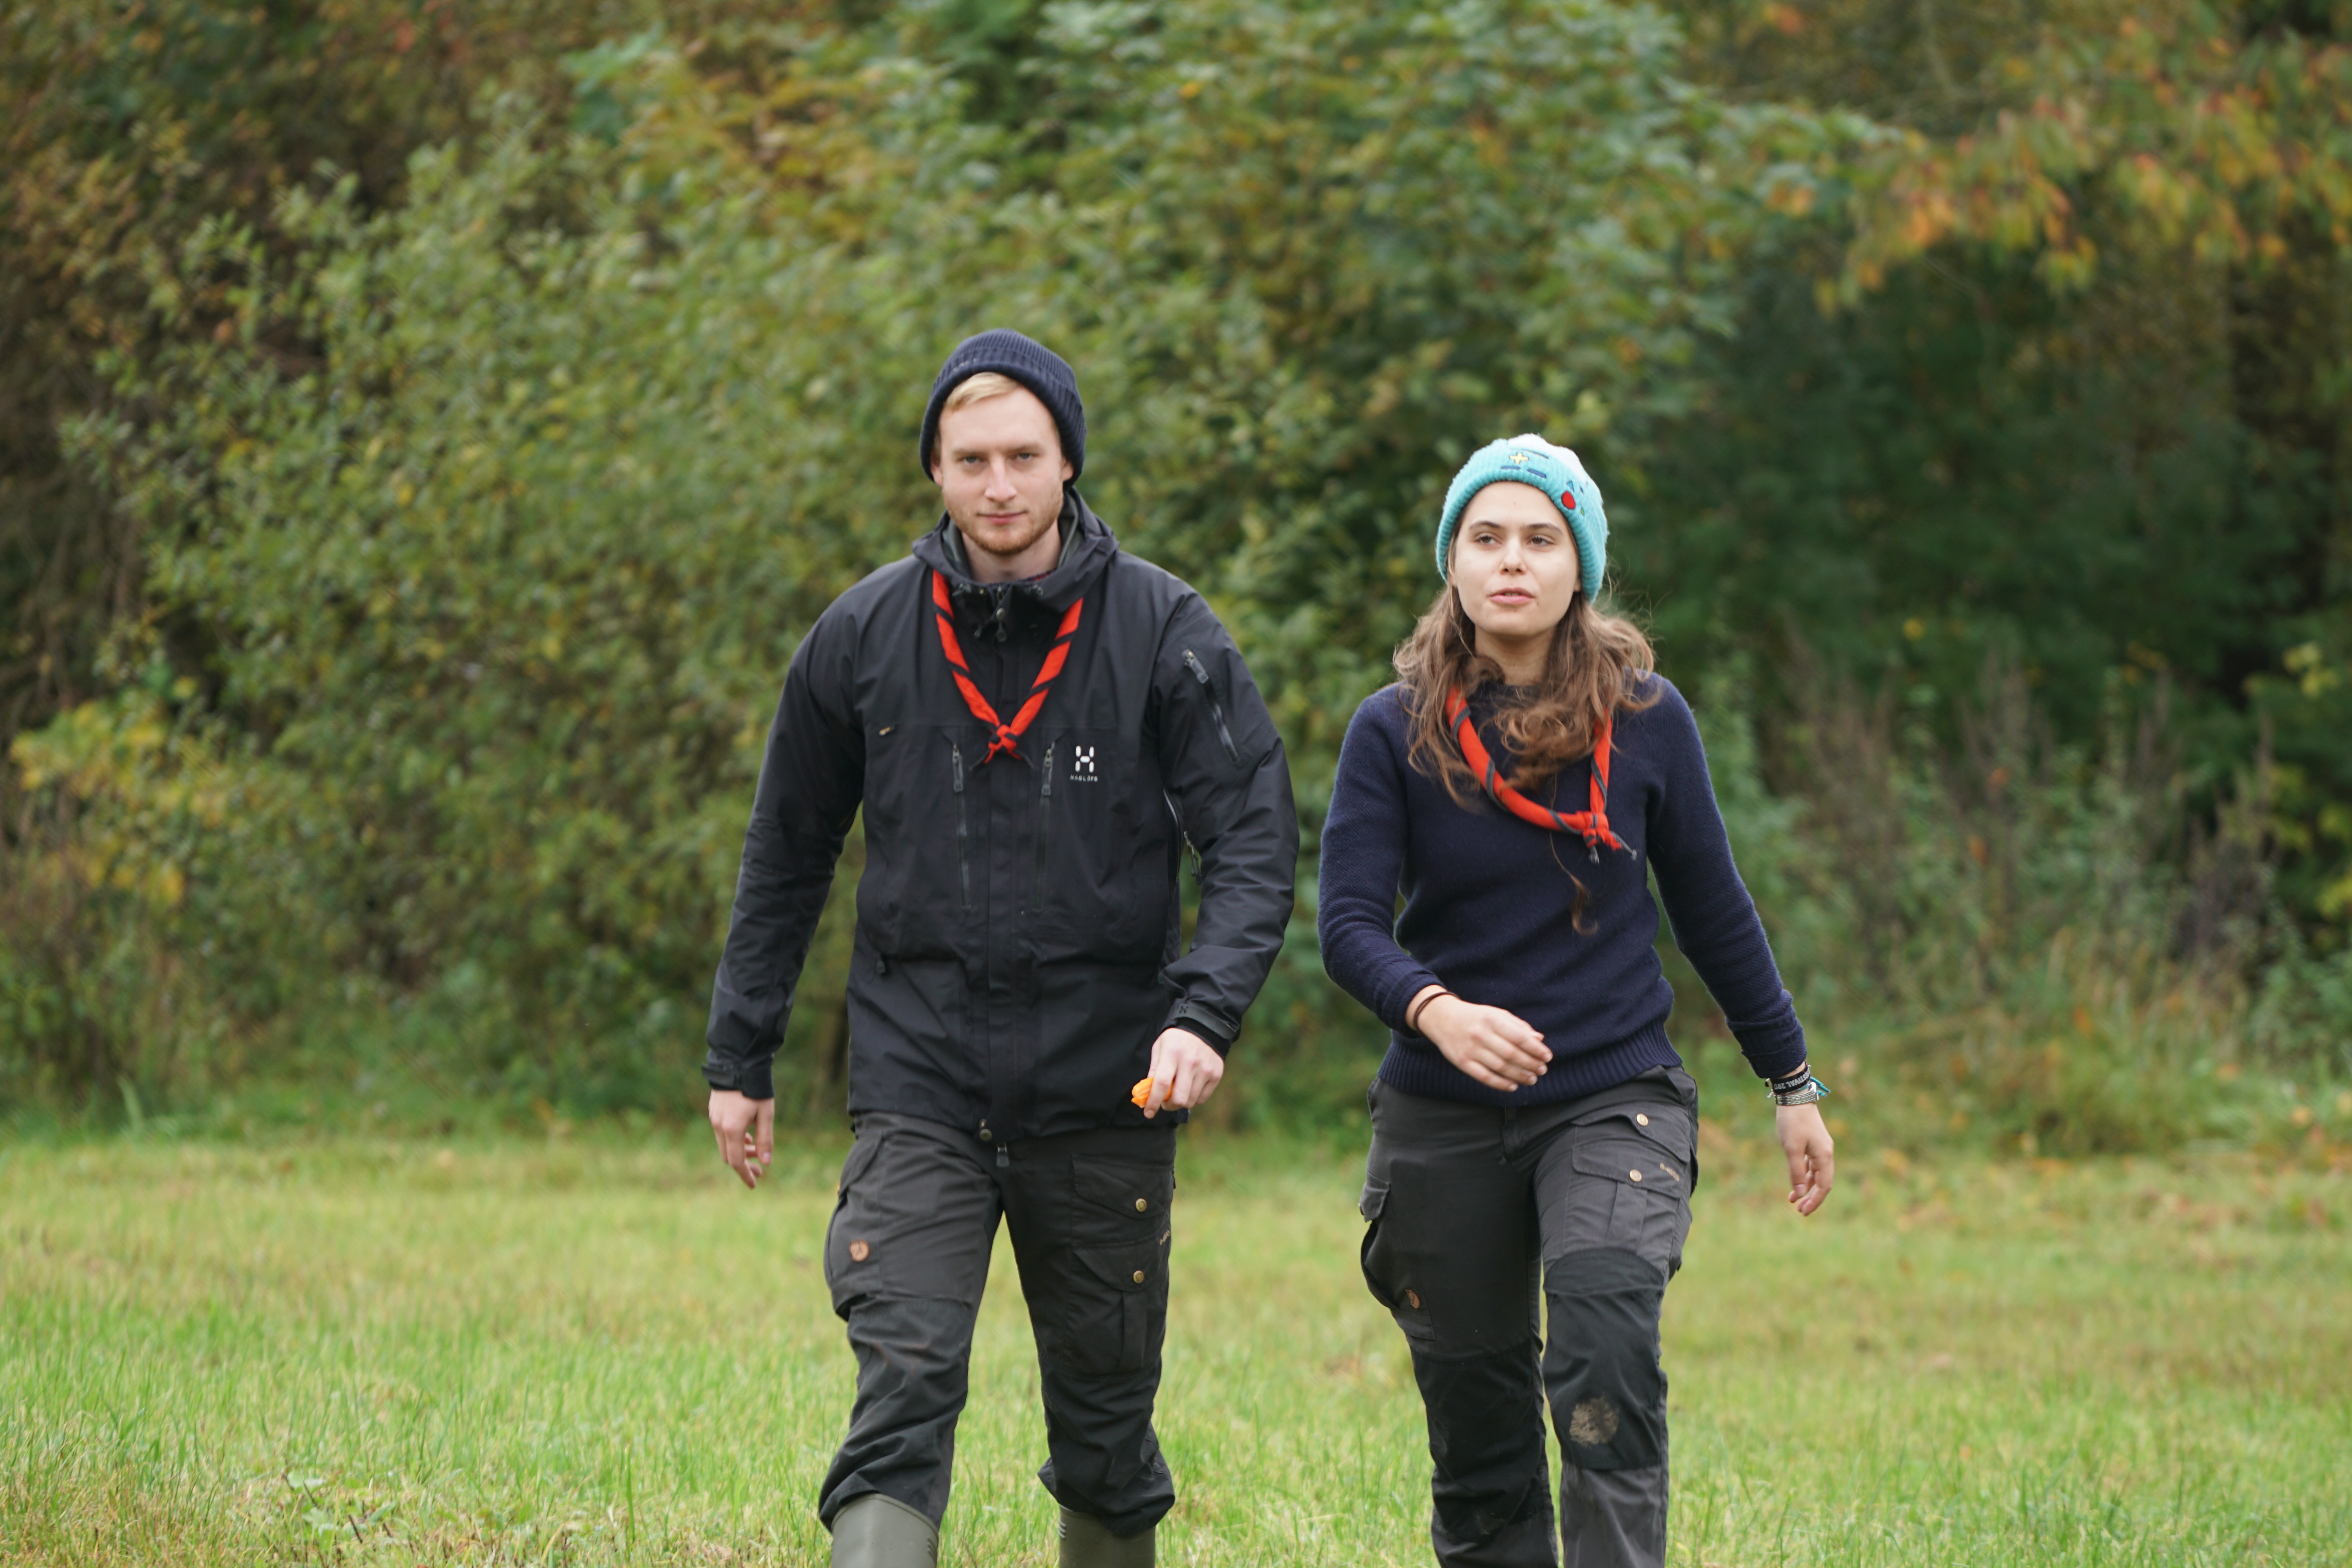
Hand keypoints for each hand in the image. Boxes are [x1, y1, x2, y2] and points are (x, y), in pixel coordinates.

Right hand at [709, 1089, 775, 1189]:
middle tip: (760, 1169)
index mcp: (732, 1129)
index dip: (746, 1174)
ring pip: (724, 1144)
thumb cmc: (756, 1088)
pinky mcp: (713, 1110)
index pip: (736, 1162)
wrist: (738, 1063)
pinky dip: (733, 1139)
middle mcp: (719, 1126)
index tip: (754, 1184)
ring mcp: (714, 1118)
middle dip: (744, 1165)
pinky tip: (746, 1136)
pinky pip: (721, 1132)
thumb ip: (765, 1139)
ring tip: (755, 1150)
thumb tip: (766, 1162)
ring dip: (739, 1151)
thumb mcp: (766, 1114)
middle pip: (728, 1156)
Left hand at [1141, 1027, 1224, 1117]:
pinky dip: (1194, 1098)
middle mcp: (1190, 1062)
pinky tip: (1190, 1087)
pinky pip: (1202, 1098)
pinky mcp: (1216, 1074)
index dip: (1153, 1102)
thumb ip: (1154, 1070)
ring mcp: (1205, 1069)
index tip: (1148, 1113)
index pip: (1161, 1084)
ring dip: (1181, 1102)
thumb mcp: (1159, 1047)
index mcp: (1172, 1054)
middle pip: (1179, 1098)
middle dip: (1169, 1105)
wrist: (1203, 1027)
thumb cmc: (1176, 1039)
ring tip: (1178, 1092)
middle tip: (1165, 1101)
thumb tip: (1147, 1094)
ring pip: (1191, 1101)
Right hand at [1412, 986, 1550, 1090]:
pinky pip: (1484, 1076)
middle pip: (1511, 1054)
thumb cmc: (1476, 1017)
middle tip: (1542, 1070)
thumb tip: (1539, 1040)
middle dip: (1530, 1064)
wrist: (1442, 1018)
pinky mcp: (1462, 1062)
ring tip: (1531, 1079)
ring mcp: (1470, 1049)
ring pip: (1500, 1067)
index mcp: (1492, 1019)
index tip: (1547, 1057)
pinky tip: (1513, 1086)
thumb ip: (1518, 1026)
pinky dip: (1500, 1084)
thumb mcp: (1497, 1014)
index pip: (1519, 1037)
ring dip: (1519, 1076)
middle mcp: (1481, 1034)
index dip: (1535, 1049)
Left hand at [1777, 1101, 1834, 1214]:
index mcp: (1824, 1156)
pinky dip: (1803, 1175)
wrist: (1795, 1096)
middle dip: (1811, 1197)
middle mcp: (1826, 1153)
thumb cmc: (1793, 1121)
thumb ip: (1796, 1172)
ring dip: (1805, 1187)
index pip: (1824, 1186)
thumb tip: (1801, 1193)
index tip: (1804, 1212)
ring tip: (1792, 1199)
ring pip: (1815, 1174)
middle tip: (1799, 1210)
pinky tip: (1795, 1182)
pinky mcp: (1812, 1143)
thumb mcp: (1791, 1148)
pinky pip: (1810, 1165)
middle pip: (1822, 1182)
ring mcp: (1820, 1148)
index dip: (1815, 1200)